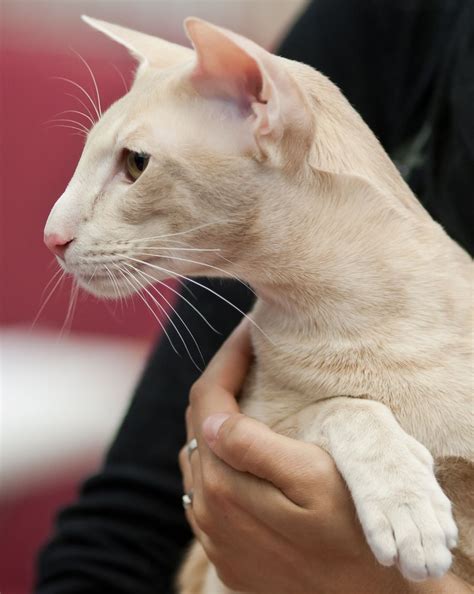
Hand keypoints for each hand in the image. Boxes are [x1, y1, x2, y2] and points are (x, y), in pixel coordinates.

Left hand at [179, 320, 468, 593]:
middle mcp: (206, 506)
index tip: (250, 330)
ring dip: (217, 416)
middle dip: (221, 381)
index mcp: (223, 480)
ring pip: (199, 453)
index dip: (227, 359)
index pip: (207, 399)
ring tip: (247, 388)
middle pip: (198, 422)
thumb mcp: (314, 481)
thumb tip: (212, 418)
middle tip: (250, 352)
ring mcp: (212, 529)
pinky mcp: (223, 544)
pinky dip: (219, 453)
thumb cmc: (352, 536)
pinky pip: (206, 486)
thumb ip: (255, 448)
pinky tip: (243, 443)